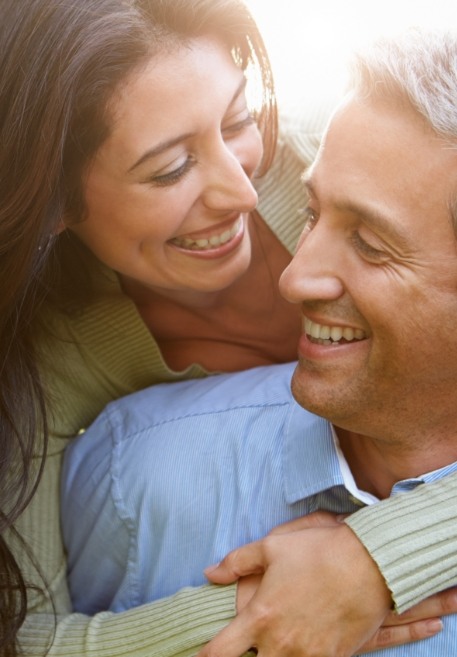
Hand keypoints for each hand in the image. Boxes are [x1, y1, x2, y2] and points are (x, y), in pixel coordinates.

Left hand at [199, 512, 452, 656]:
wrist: (370, 564)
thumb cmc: (319, 552)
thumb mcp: (273, 546)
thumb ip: (237, 562)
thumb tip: (210, 573)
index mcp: (261, 617)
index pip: (220, 652)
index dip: (204, 656)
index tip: (198, 654)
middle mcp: (280, 643)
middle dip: (246, 656)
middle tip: (246, 644)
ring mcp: (308, 655)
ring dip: (273, 656)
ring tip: (276, 640)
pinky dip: (302, 656)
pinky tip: (302, 644)